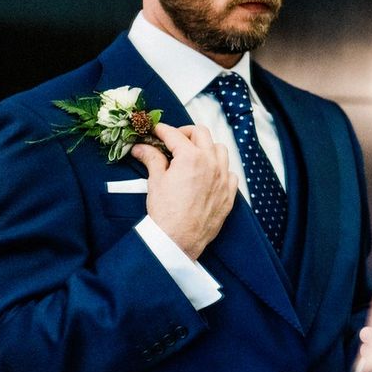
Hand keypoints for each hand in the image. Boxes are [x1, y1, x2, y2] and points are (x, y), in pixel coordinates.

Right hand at [131, 122, 237, 259]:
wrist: (177, 240)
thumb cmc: (166, 213)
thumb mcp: (156, 181)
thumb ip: (152, 159)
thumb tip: (141, 148)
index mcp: (191, 157)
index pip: (175, 134)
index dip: (162, 130)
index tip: (156, 131)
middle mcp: (211, 163)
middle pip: (201, 133)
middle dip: (186, 133)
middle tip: (173, 141)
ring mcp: (223, 178)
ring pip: (220, 149)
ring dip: (206, 147)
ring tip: (193, 155)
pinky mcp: (229, 193)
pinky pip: (230, 172)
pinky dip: (220, 168)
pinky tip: (209, 174)